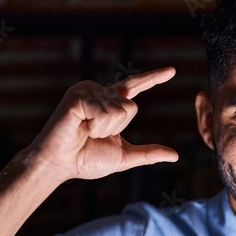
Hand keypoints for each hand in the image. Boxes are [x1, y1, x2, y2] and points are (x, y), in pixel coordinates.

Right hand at [28, 67, 178, 181]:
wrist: (60, 164)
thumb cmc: (86, 160)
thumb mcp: (124, 156)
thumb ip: (148, 154)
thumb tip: (175, 155)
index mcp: (110, 103)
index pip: (136, 87)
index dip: (154, 78)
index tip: (172, 71)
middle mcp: (100, 93)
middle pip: (131, 107)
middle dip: (116, 128)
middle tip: (93, 133)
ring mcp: (87, 91)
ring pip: (119, 110)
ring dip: (104, 128)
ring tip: (84, 130)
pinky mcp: (77, 95)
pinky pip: (103, 113)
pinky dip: (94, 126)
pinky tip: (79, 126)